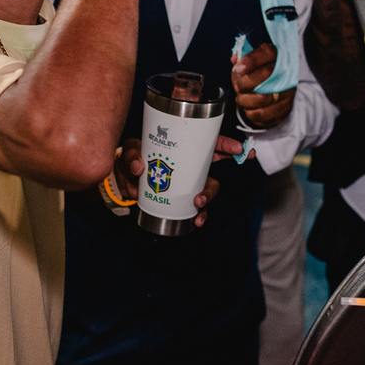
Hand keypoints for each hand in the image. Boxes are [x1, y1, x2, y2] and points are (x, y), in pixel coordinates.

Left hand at [115, 135, 247, 227]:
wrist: (125, 180)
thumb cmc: (135, 158)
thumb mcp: (132, 150)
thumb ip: (133, 156)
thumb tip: (139, 168)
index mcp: (185, 148)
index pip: (211, 143)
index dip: (227, 145)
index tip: (239, 149)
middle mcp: (191, 167)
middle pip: (215, 170)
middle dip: (219, 180)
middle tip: (210, 188)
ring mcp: (188, 184)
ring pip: (207, 191)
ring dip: (207, 198)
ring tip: (197, 203)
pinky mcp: (181, 200)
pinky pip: (196, 209)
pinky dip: (199, 215)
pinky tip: (195, 220)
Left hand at [231, 43, 294, 128]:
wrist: (280, 84)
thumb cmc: (263, 71)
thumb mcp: (254, 60)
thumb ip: (244, 57)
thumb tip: (236, 60)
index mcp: (278, 56)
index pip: (267, 53)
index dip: (251, 60)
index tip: (238, 68)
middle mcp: (287, 73)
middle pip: (264, 76)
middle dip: (243, 83)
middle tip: (237, 86)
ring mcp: (288, 93)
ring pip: (262, 99)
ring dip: (245, 101)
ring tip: (241, 98)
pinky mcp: (285, 110)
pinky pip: (264, 117)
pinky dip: (251, 114)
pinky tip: (249, 108)